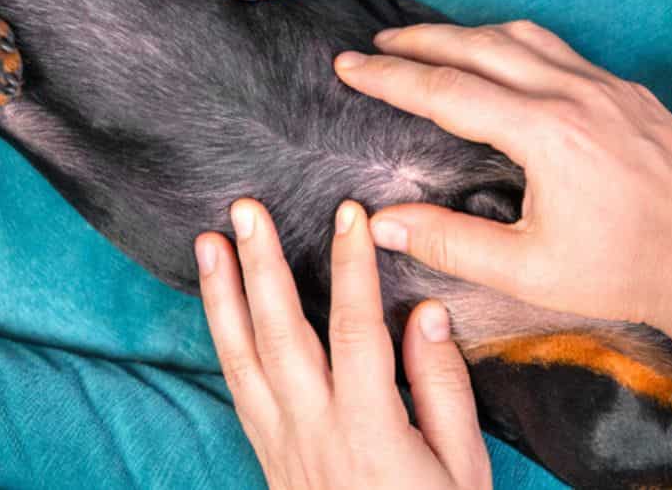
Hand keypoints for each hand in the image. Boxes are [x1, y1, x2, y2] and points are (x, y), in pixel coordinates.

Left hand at [195, 198, 491, 489]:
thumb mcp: (463, 469)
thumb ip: (443, 388)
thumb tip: (427, 314)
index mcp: (369, 428)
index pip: (354, 329)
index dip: (350, 267)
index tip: (349, 214)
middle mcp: (314, 429)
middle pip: (279, 332)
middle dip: (260, 264)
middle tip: (245, 208)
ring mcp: (282, 443)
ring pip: (242, 357)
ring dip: (223, 295)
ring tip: (208, 242)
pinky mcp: (268, 454)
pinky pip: (238, 387)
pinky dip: (224, 339)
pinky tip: (220, 308)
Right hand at [334, 20, 671, 370]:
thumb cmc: (629, 274)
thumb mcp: (529, 271)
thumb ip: (449, 242)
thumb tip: (381, 223)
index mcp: (546, 132)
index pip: (446, 90)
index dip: (389, 76)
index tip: (347, 66)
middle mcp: (576, 94)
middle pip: (480, 46)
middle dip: (420, 41)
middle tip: (375, 43)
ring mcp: (609, 88)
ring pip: (524, 38)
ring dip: (469, 35)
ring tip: (430, 43)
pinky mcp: (633, 95)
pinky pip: (561, 51)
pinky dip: (515, 46)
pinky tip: (504, 62)